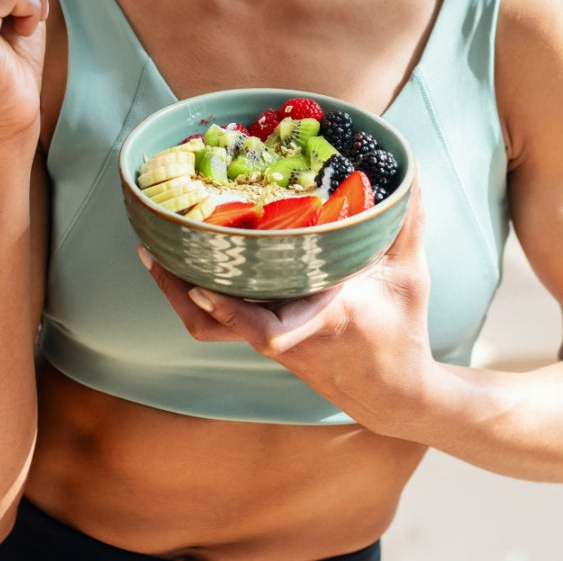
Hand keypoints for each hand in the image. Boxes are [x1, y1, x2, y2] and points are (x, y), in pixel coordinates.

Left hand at [140, 182, 436, 430]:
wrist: (395, 394)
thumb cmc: (403, 331)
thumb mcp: (410, 274)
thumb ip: (406, 220)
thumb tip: (409, 167)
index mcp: (320, 319)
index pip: (267, 328)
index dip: (228, 308)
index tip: (200, 281)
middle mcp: (286, 333)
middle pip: (216, 325)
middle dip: (178, 289)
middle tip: (152, 248)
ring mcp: (271, 342)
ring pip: (211, 326)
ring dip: (179, 291)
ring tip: (156, 251)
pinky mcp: (266, 342)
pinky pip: (221, 321)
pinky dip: (199, 293)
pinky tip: (189, 261)